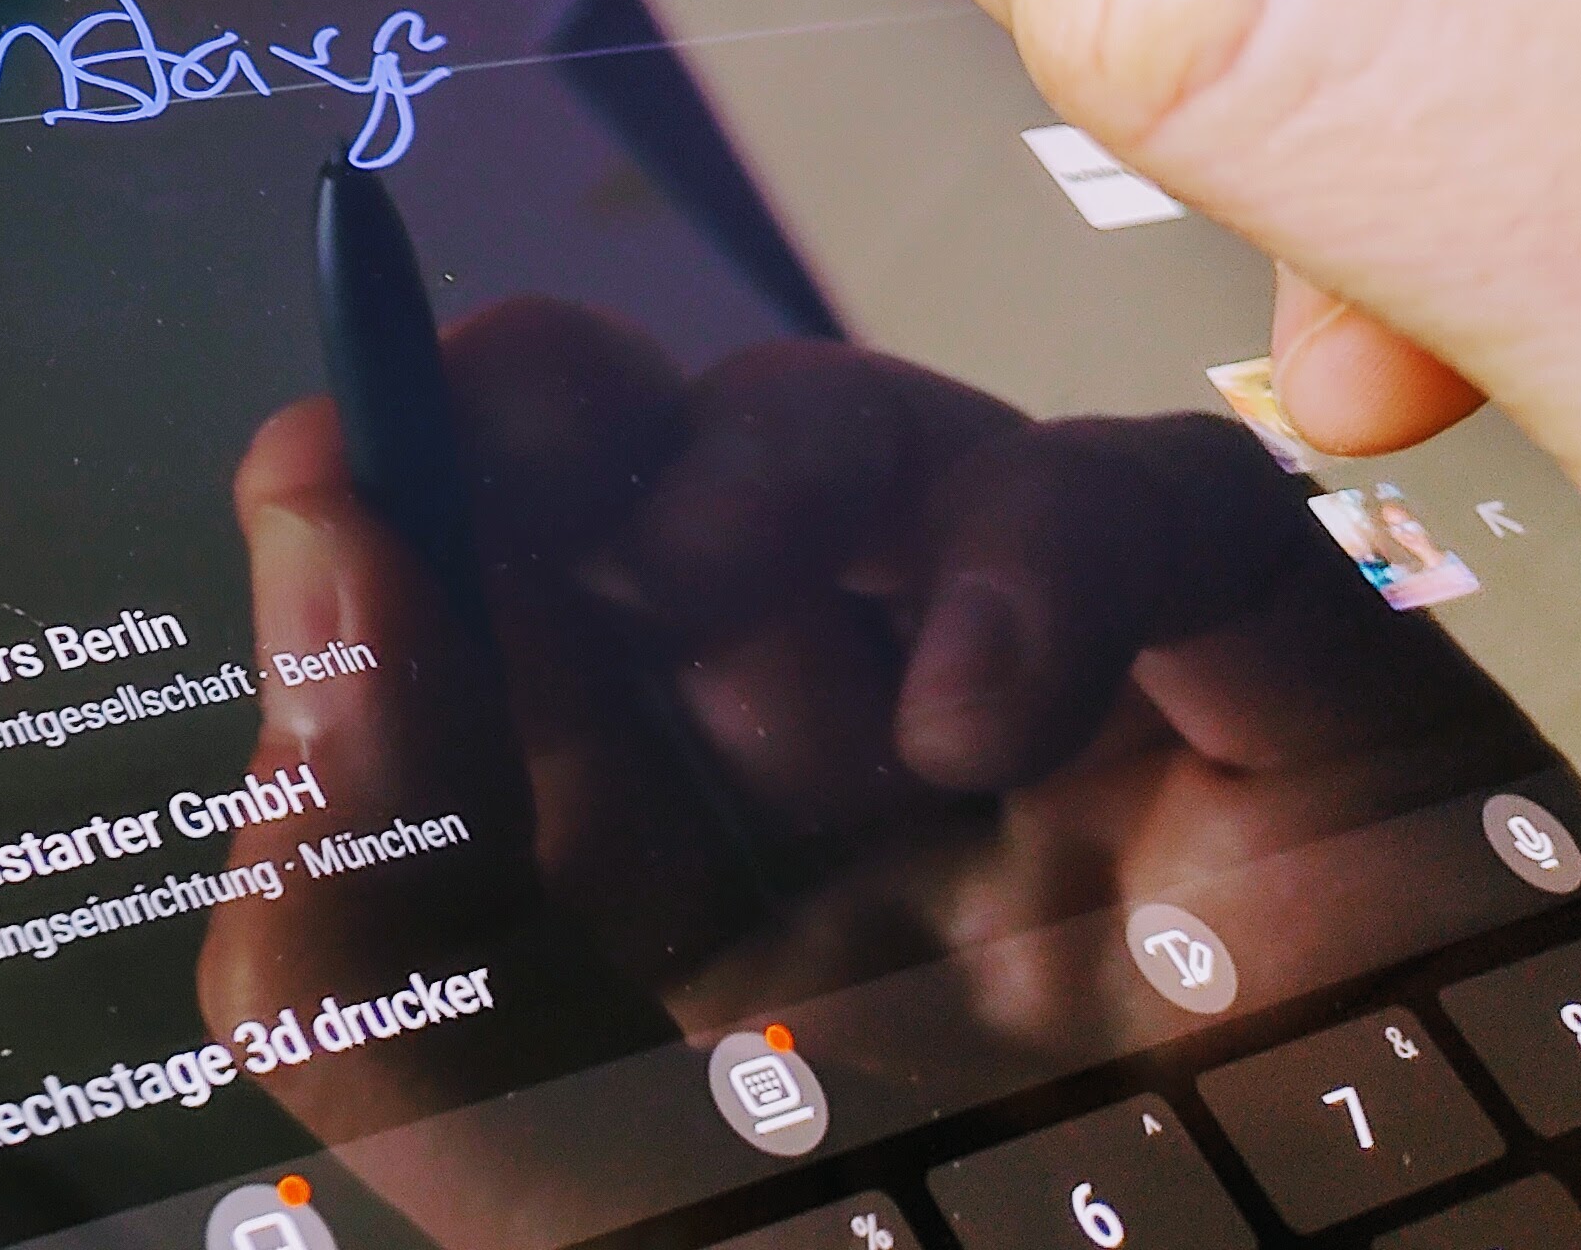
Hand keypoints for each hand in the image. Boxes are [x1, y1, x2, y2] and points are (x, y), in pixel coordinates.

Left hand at [195, 303, 1550, 1169]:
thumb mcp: (555, 1191)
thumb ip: (364, 961)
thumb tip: (294, 628)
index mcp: (661, 942)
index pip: (491, 663)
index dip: (399, 530)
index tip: (320, 452)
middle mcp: (844, 826)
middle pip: (659, 506)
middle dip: (549, 424)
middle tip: (481, 408)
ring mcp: (1066, 755)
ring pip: (874, 454)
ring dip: (751, 463)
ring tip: (702, 581)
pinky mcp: (1285, 717)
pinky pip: (1160, 508)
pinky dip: (1047, 547)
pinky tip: (975, 723)